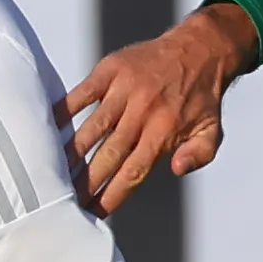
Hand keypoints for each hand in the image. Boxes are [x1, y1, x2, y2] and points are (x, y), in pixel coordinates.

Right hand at [60, 0, 255, 213]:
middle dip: (86, 181)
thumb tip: (177, 169)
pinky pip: (83, 92)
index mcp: (164, 130)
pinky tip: (50, 128)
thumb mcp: (212, 130)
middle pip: (109, 154)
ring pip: (93, 127)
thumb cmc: (201, 96)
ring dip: (73, 153)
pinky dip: (65, 110)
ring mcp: (125, 89)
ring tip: (54, 173)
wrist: (200, 48)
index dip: (112, 194)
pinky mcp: (112, 70)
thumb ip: (198, 155)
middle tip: (67, 201)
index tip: (94, 213)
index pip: (133, 171)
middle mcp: (143, 111)